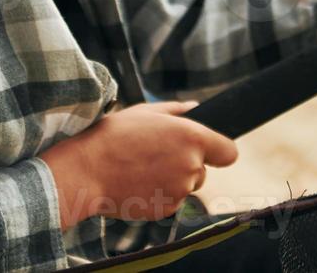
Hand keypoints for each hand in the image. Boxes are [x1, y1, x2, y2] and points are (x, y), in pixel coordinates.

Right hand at [38, 101, 237, 225]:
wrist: (87, 171)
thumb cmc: (115, 136)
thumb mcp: (146, 111)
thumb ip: (177, 110)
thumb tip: (195, 107)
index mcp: (192, 138)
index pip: (229, 152)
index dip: (219, 151)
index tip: (209, 151)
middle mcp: (191, 166)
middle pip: (202, 170)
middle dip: (185, 164)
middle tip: (155, 154)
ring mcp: (179, 190)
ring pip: (185, 186)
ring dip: (171, 180)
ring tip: (141, 168)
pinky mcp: (166, 209)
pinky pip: (170, 201)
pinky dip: (158, 195)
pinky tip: (137, 183)